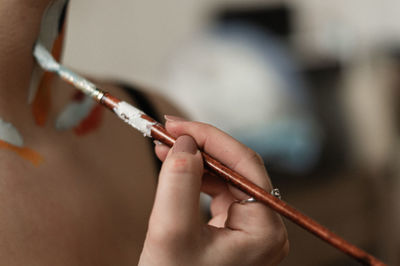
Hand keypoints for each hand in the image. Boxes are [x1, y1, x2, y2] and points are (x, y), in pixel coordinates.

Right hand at [139, 118, 288, 265]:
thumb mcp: (171, 233)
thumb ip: (179, 182)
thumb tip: (187, 142)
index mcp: (265, 229)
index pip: (244, 164)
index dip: (208, 136)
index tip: (174, 124)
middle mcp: (264, 227)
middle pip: (235, 168)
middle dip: (199, 145)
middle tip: (165, 131)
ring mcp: (250, 229)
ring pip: (225, 177)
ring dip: (195, 158)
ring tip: (165, 146)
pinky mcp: (233, 231)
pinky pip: (217, 193)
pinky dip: (195, 176)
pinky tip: (177, 166)